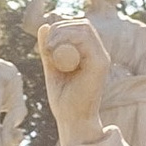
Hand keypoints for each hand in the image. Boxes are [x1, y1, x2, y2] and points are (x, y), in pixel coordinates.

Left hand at [38, 14, 106, 145]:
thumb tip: (44, 26)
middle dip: (60, 28)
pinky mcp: (100, 63)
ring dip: (61, 33)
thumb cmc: (63, 100)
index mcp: (90, 55)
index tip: (45, 43)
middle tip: (46, 45)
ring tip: (48, 49)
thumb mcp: (51, 69)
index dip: (61, 27)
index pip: (79, 28)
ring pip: (84, 28)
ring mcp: (101, 58)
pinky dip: (66, 40)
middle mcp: (99, 54)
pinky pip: (85, 39)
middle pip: (83, 25)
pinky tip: (53, 52)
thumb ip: (48, 49)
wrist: (72, 120)